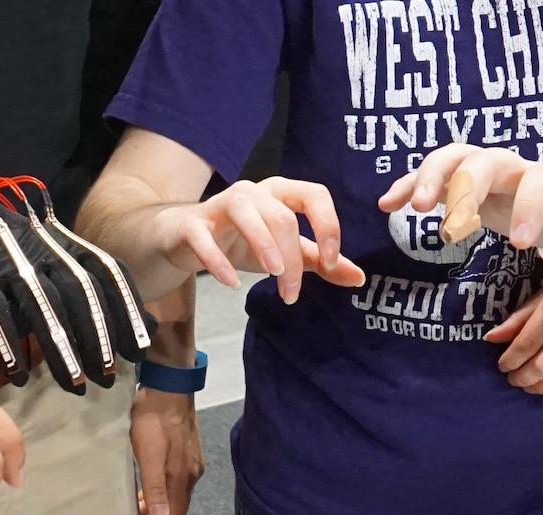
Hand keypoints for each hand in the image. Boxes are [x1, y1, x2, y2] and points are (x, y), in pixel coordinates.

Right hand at [0, 169, 150, 393]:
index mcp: (60, 240)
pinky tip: (19, 375)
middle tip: (108, 377)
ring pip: (39, 304)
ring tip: (76, 386)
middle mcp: (36, 245)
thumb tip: (145, 319)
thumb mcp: (46, 259)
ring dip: (61, 349)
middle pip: (76, 290)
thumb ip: (89, 285)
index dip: (126, 310)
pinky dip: (6, 343)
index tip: (140, 350)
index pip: (105, 271)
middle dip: (97, 336)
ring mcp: (0, 256)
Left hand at [131, 387, 203, 514]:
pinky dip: (158, 497)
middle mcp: (190, 476)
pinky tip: (144, 495)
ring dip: (155, 513)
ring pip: (172, 499)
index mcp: (181, 479)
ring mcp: (189, 465)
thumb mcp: (148, 452)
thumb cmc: (152, 418)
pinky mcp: (184, 455)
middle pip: (174, 512)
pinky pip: (171, 486)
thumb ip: (154, 486)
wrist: (169, 385)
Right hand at [149, 177, 365, 303]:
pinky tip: (231, 283)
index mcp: (280, 193)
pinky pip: (205, 238)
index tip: (331, 262)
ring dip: (264, 246)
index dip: (328, 225)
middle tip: (291, 294)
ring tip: (272, 275)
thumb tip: (357, 277)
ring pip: (247, 214)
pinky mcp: (193, 224)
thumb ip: (319, 262)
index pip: (314, 194)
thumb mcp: (285, 252)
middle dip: (291, 258)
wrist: (185, 239)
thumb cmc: (240, 241)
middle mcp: (253, 192)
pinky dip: (218, 261)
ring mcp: (221, 205)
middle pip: (281, 216)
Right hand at [379, 145, 542, 275]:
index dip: (529, 208)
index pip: (541, 182)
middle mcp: (518, 169)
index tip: (517, 244)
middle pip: (485, 159)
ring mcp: (490, 173)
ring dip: (427, 176)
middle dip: (462, 185)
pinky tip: (387, 205)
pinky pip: (435, 175)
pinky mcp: (468, 186)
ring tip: (406, 206)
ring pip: (454, 157)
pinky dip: (409, 184)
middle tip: (444, 221)